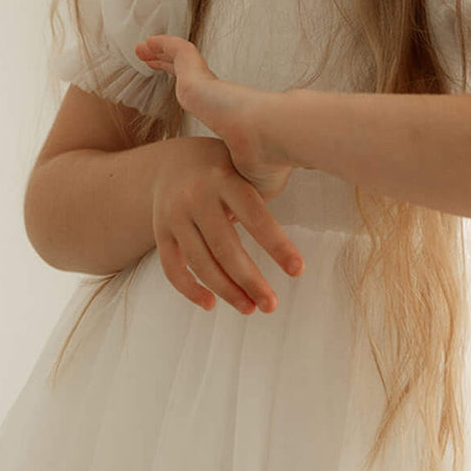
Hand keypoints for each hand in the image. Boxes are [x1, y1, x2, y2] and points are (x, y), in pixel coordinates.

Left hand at [135, 33, 295, 201]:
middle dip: (170, 67)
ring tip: (142, 48)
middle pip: (188, 75)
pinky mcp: (197, 76)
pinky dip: (164, 44)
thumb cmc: (265, 163)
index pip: (206, 97)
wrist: (267, 142)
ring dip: (161, 52)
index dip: (190, 88)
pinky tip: (146, 43)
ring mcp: (207, 83)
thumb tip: (228, 217)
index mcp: (228, 114)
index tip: (181, 85)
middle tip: (152, 60)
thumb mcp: (242, 181)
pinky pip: (178, 51)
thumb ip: (230, 190)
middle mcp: (216, 95)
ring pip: (179, 59)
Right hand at [148, 135, 305, 315]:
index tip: (298, 271)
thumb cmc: (222, 167)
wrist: (169, 162)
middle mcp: (196, 196)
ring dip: (227, 291)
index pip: (255, 216)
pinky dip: (190, 290)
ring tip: (250, 308)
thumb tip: (310, 198)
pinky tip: (211, 304)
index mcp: (225, 178)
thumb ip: (263, 186)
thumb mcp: (241, 164)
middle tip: (272, 305)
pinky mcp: (160, 232)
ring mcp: (174, 215)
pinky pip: (173, 268)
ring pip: (200, 262)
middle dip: (251, 281)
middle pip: (225, 247)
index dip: (277, 245)